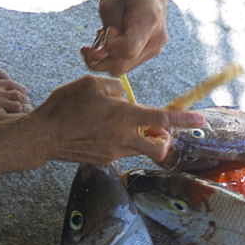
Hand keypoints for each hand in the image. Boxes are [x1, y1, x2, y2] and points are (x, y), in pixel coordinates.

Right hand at [32, 75, 203, 164]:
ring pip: (139, 149)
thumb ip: (114, 88)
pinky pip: (120, 150)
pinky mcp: (103, 160)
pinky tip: (99, 130)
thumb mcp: (90, 84)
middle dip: (164, 139)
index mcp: (124, 117)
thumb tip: (124, 96)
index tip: (201, 120)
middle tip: (156, 128)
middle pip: (159, 147)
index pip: (162, 120)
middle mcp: (124, 139)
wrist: (43, 135)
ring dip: (139, 138)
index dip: (184, 120)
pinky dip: (119, 141)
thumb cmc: (66, 106)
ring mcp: (114, 153)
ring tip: (117, 122)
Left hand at [80, 0, 168, 75]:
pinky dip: (114, 55)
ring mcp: (156, 48)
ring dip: (106, 57)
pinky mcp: (152, 51)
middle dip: (100, 57)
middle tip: (89, 44)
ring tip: (101, 36)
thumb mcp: (110, 5)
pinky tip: (110, 39)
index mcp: (148, 22)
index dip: (110, 45)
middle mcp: (157, 39)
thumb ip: (104, 34)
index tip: (107, 30)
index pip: (127, 50)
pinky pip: (128, 63)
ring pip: (124, 67)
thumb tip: (98, 57)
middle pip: (123, 64)